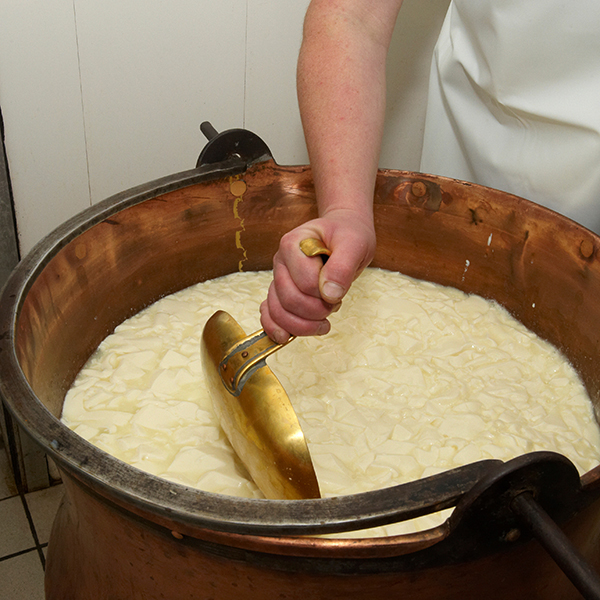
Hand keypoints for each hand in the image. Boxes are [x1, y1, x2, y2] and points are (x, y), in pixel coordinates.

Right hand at [260, 208, 375, 342]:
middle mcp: (280, 261)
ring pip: (278, 311)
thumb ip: (342, 267)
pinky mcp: (280, 292)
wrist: (343, 234)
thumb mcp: (354, 244)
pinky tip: (287, 337)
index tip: (339, 290)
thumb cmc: (347, 236)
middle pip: (289, 300)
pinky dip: (276, 328)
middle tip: (335, 305)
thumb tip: (330, 294)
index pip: (305, 282)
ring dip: (302, 325)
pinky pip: (269, 314)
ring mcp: (278, 278)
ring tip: (323, 322)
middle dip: (316, 311)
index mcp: (293, 244)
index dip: (324, 294)